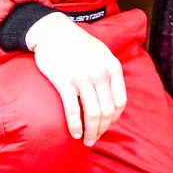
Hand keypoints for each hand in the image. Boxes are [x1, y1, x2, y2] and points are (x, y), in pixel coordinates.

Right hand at [25, 13, 126, 145]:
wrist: (52, 31)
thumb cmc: (77, 43)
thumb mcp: (102, 52)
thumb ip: (109, 71)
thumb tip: (112, 95)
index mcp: (112, 67)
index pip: (120, 102)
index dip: (114, 119)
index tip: (106, 127)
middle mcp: (101, 74)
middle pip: (107, 111)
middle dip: (102, 129)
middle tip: (95, 138)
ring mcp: (83, 78)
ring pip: (93, 114)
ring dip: (91, 132)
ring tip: (86, 141)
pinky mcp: (64, 82)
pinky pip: (73, 110)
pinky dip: (75, 125)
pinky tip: (75, 133)